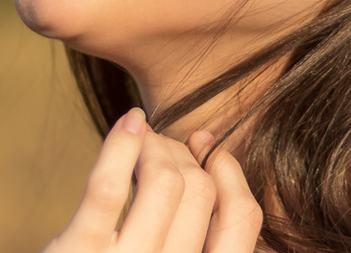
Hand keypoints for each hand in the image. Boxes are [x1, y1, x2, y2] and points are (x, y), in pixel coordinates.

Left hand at [42, 108, 262, 251]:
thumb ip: (190, 228)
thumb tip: (206, 145)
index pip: (241, 220)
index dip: (232, 173)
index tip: (210, 148)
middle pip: (199, 191)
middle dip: (185, 154)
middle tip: (161, 146)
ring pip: (164, 182)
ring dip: (154, 147)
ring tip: (139, 141)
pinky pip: (108, 189)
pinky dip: (121, 146)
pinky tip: (129, 123)